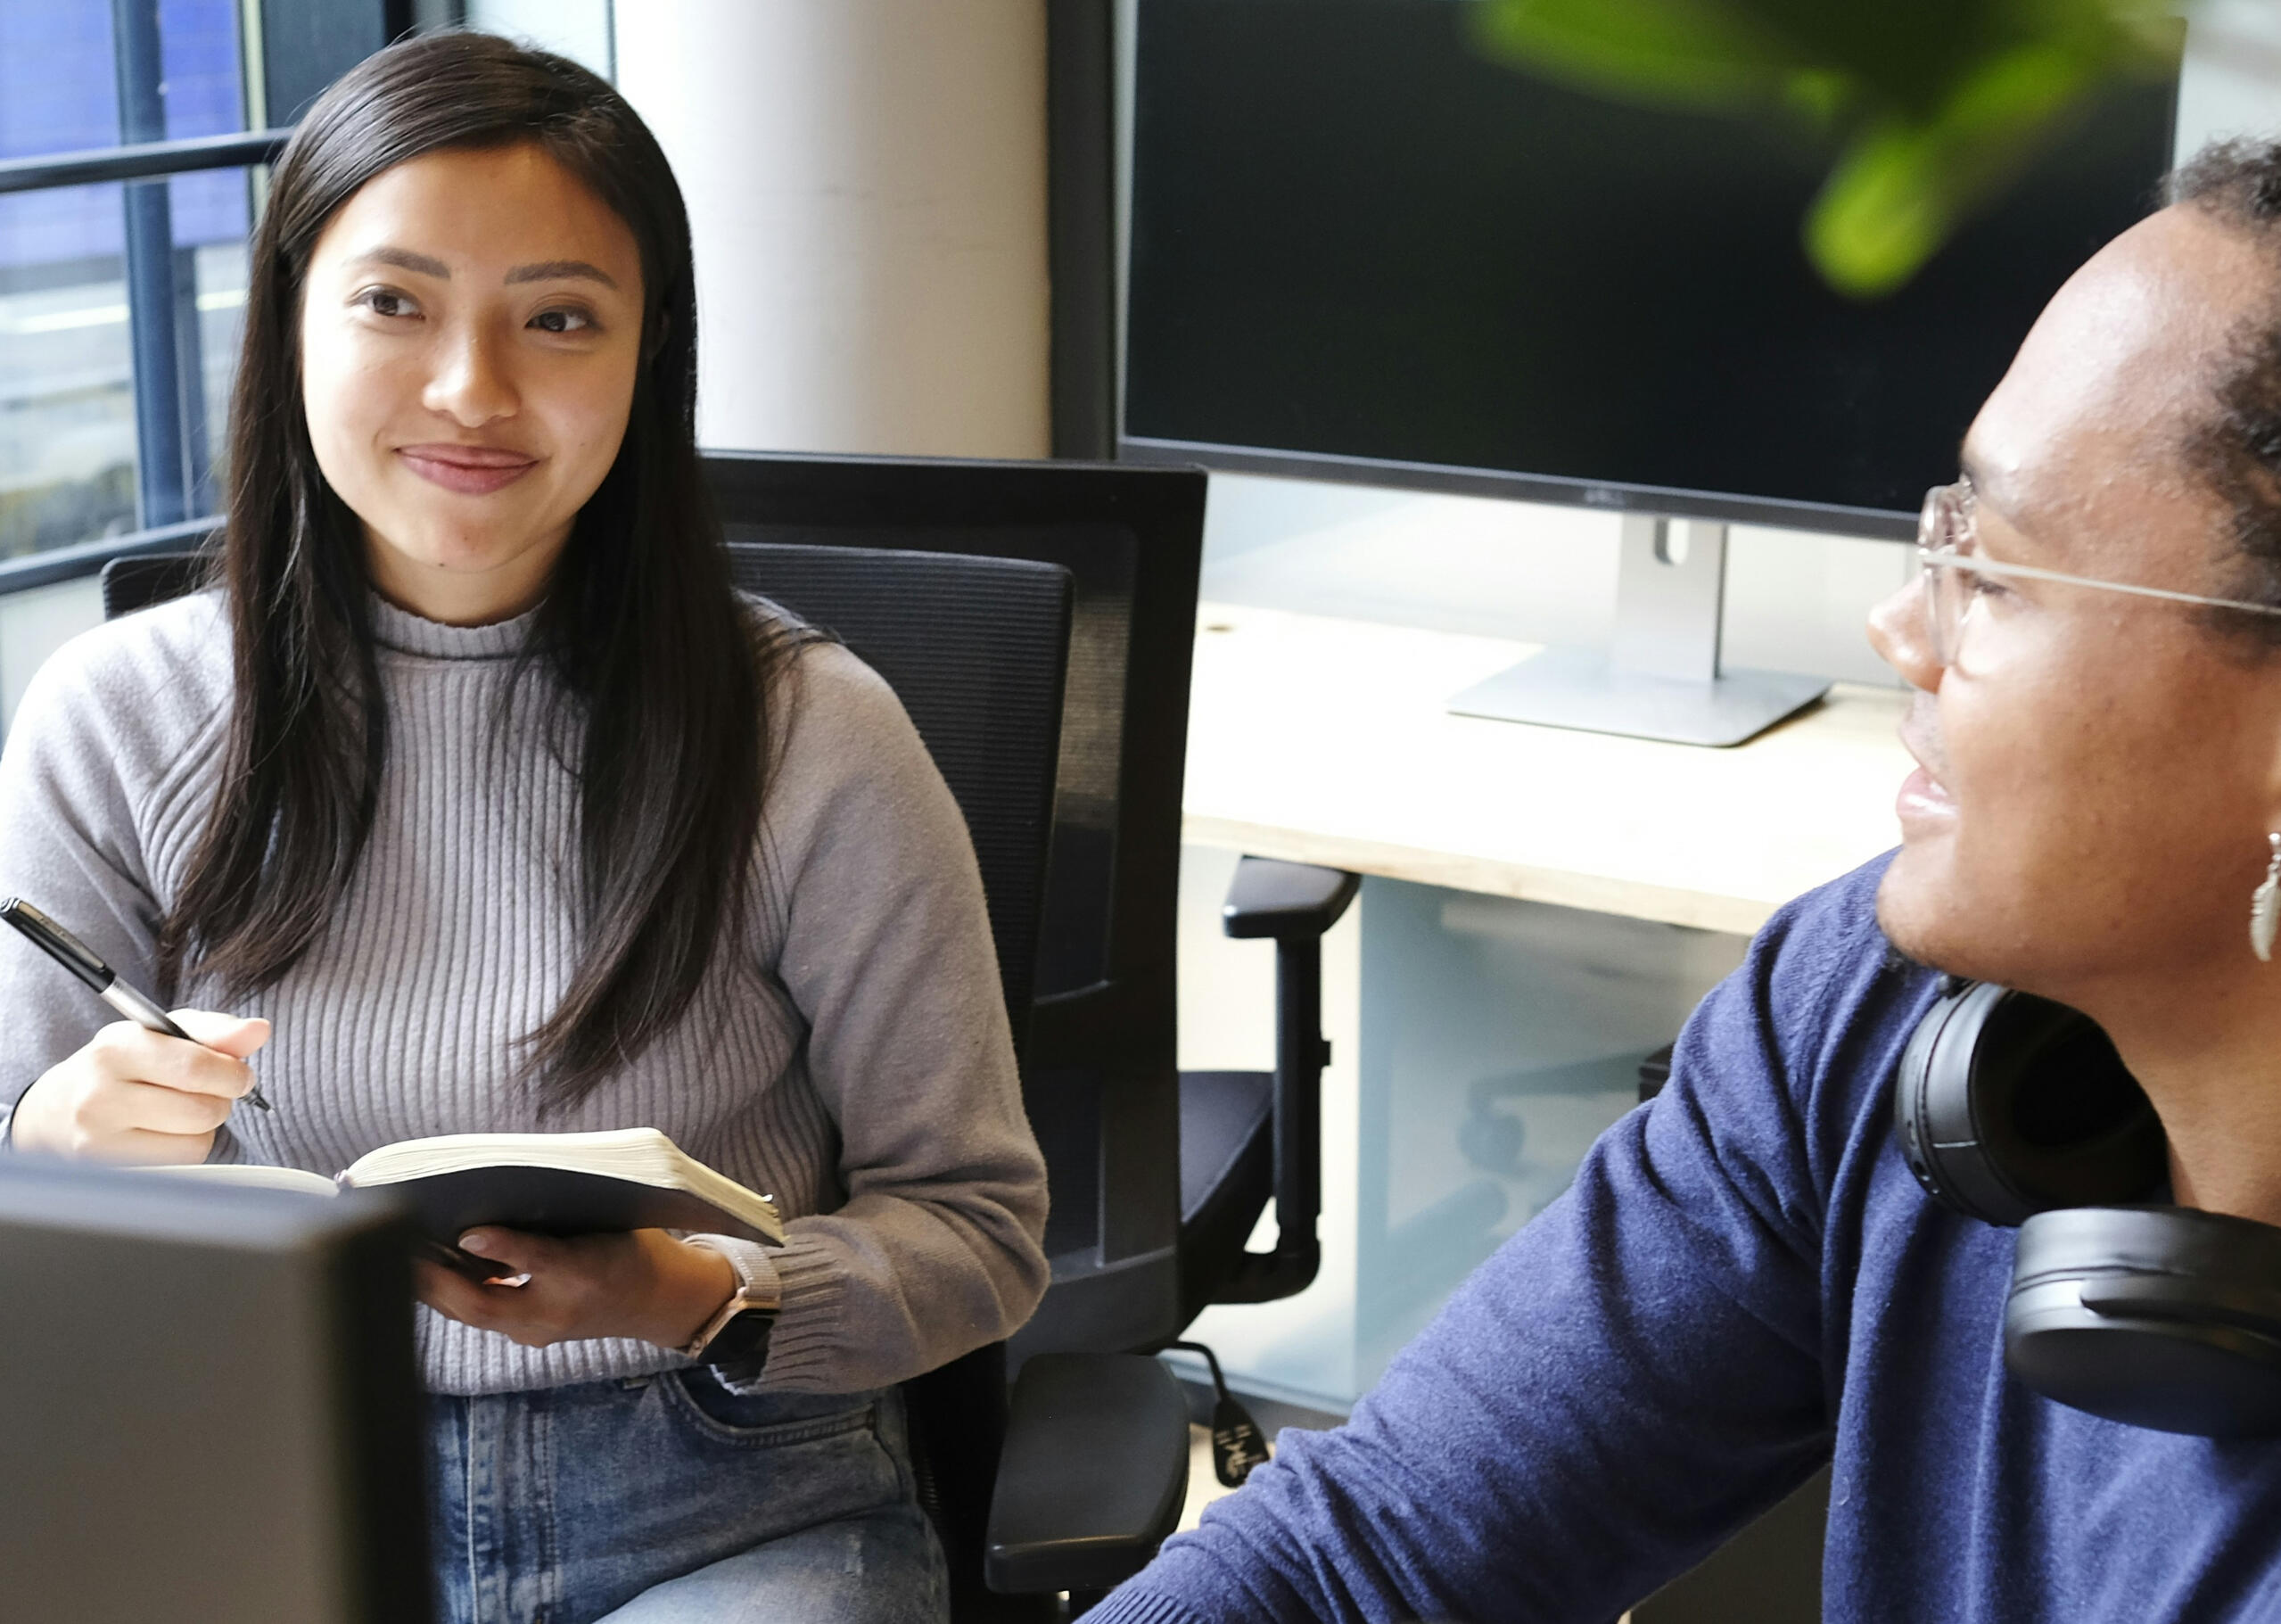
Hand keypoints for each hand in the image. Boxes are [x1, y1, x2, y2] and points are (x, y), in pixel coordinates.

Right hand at [9, 1011, 270, 1162]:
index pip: (195, 1067)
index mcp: (116, 1049)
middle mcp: (99, 1095)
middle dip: (222, 1100)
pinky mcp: (109, 1171)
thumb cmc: (123, 1065)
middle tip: (210, 1092)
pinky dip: (188, 1149)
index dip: (233, 1073)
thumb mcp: (160, 1033)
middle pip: (203, 1109)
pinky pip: (181, 1165)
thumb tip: (259, 1031)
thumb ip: (214, 1029)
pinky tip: (165, 1134)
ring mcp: (98, 1140)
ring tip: (182, 1111)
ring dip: (205, 1126)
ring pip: (197, 1142)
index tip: (240, 1074)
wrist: (56, 1110)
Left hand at [413, 1227, 738, 1351]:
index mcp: (583, 1277)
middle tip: (398, 1248)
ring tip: (399, 1255)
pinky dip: (453, 1293)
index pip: (537, 1262)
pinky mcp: (527, 1333)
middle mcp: (555, 1313)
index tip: (467, 1233)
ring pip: (474, 1313)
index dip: (502, 1248)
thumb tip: (488, 1215)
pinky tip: (430, 1269)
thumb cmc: (630, 1251)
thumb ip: (553, 1222)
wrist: (657, 1300)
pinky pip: (481, 1314)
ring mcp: (538, 1330)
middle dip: (437, 1281)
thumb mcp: (605, 1226)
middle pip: (485, 1305)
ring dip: (435, 1289)